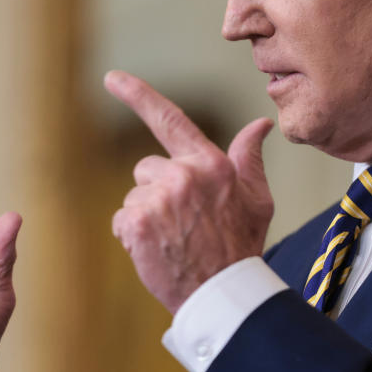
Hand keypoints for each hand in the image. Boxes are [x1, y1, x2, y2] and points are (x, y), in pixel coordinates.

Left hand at [105, 70, 274, 313]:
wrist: (224, 292)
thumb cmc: (241, 246)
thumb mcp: (257, 199)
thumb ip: (250, 157)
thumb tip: (260, 124)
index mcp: (210, 163)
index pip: (170, 120)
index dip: (138, 95)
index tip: (112, 78)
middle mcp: (182, 174)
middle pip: (147, 170)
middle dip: (157, 192)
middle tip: (183, 224)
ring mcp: (158, 198)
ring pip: (135, 197)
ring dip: (146, 217)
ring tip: (173, 240)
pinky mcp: (136, 222)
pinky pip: (122, 220)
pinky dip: (133, 237)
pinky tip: (157, 250)